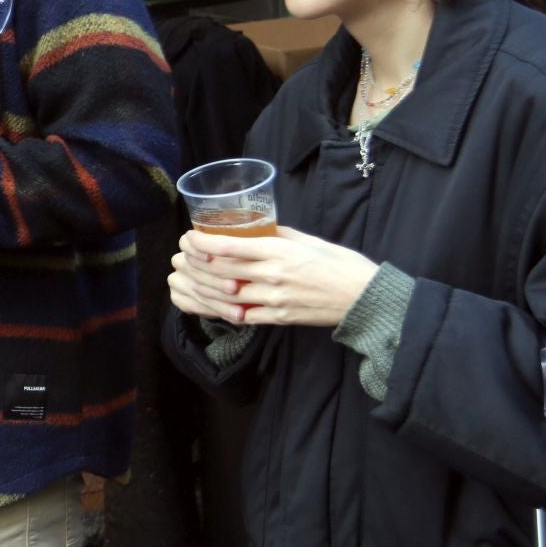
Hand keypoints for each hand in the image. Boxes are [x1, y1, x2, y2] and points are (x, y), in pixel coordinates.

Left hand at [169, 226, 379, 327]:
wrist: (365, 297)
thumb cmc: (340, 263)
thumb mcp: (308, 240)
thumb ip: (277, 235)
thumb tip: (252, 228)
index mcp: (279, 251)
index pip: (230, 246)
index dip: (203, 243)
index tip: (188, 238)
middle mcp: (273, 275)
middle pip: (222, 270)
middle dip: (195, 263)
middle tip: (180, 257)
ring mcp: (275, 299)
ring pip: (226, 295)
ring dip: (202, 288)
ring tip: (187, 280)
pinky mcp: (279, 318)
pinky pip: (243, 316)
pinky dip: (223, 309)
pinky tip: (210, 302)